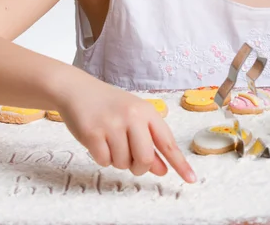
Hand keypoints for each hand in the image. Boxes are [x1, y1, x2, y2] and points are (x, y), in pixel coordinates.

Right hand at [57, 75, 195, 182]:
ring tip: (110, 140)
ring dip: (117, 160)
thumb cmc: (110, 106)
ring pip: (122, 163)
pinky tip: (98, 140)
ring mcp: (112, 124)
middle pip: (145, 159)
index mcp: (147, 111)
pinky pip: (104, 161)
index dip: (179, 163)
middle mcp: (132, 116)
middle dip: (138, 167)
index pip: (167, 142)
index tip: (191, 179)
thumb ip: (149, 142)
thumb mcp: (134, 118)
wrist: (78, 90)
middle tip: (130, 159)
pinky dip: (102, 157)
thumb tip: (162, 169)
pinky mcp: (93, 133)